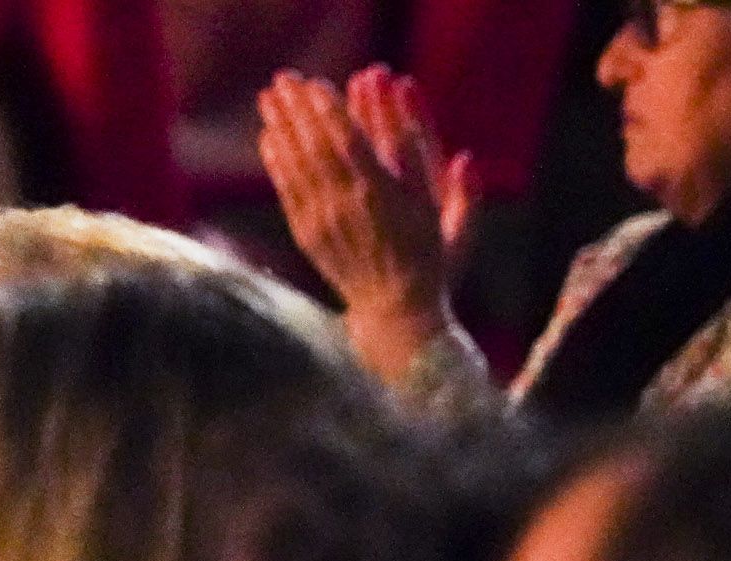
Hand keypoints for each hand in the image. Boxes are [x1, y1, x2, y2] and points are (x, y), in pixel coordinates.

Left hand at [258, 69, 466, 380]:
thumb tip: (463, 154)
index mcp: (381, 196)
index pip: (348, 144)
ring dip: (280, 129)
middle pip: (314, 149)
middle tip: (282, 80)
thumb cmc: (428, 260)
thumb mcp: (443, 217)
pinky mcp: (308, 235)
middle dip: (296, 111)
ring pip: (295, 167)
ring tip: (267, 100)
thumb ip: (449, 183)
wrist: (394, 310)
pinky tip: (268, 139)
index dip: (330, 112)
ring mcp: (323, 222)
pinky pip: (287, 192)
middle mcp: (347, 207)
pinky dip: (276, 164)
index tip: (317, 84)